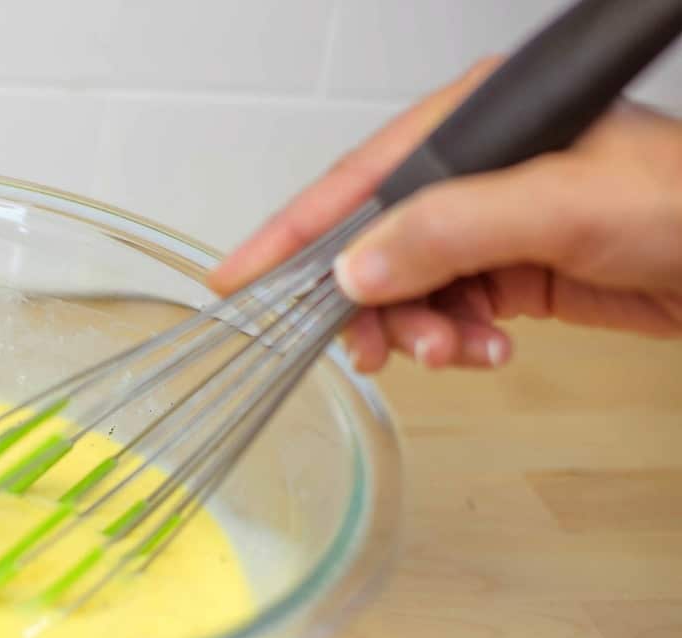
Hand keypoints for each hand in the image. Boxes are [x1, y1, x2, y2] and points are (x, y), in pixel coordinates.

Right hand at [208, 59, 681, 373]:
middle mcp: (474, 172)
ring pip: (410, 287)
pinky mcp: (515, 270)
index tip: (237, 279)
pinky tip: (490, 348)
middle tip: (378, 348)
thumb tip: (355, 267)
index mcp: (473, 126)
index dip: (290, 233)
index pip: (356, 180)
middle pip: (375, 244)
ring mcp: (494, 222)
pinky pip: (451, 310)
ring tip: (459, 350)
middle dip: (372, 303)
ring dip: (422, 330)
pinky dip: (459, 340)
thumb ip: (450, 231)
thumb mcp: (561, 206)